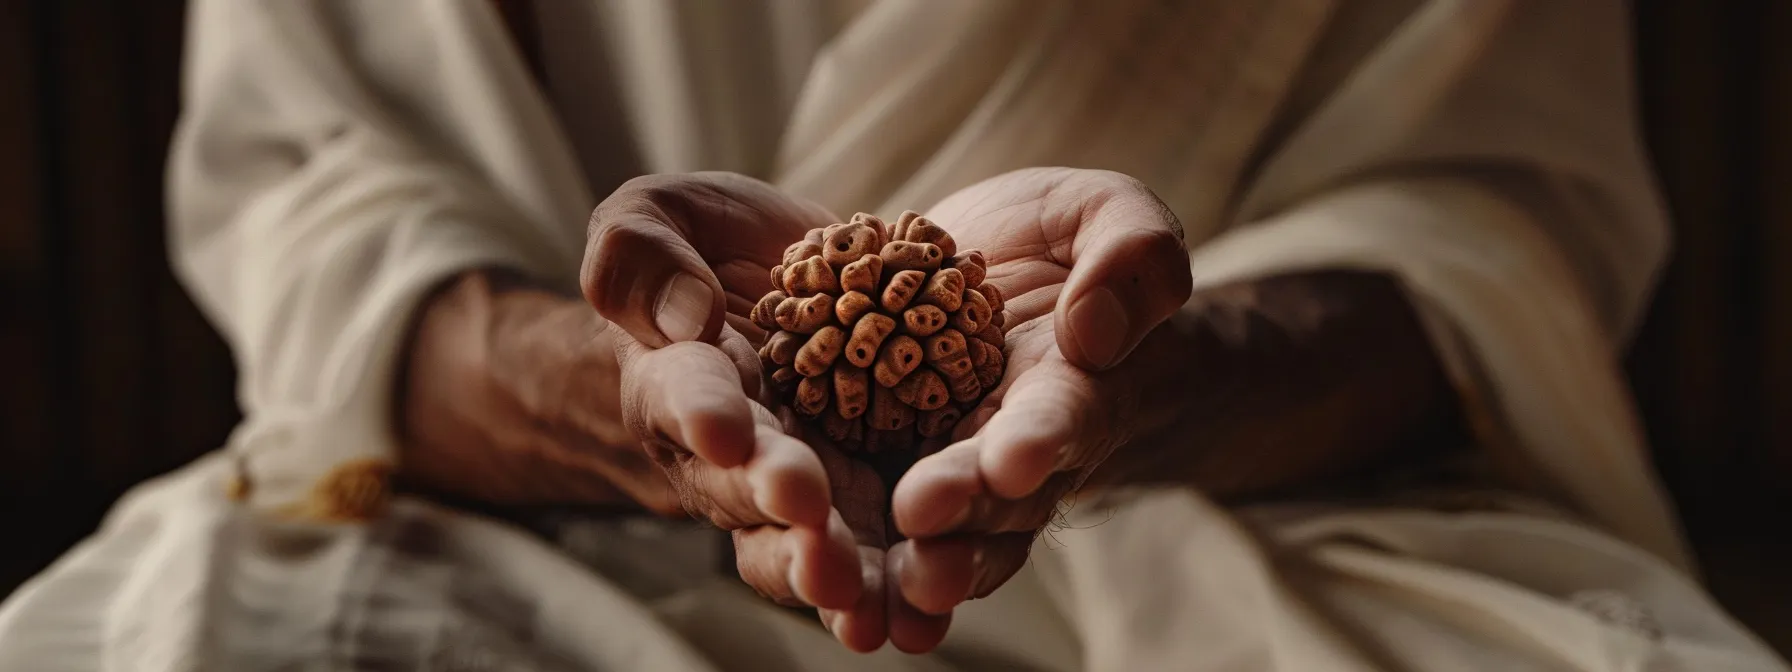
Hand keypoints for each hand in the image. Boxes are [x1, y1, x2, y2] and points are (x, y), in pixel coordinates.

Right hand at [582, 173, 902, 651]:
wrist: (781, 288)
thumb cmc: (703, 253)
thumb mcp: (659, 215)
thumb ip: (640, 248)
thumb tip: (686, 315)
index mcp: (677, 378)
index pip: (680, 394)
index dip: (700, 413)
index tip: (725, 429)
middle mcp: (733, 453)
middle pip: (746, 489)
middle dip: (776, 502)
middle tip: (808, 511)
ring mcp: (803, 485)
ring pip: (807, 543)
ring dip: (831, 570)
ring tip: (860, 590)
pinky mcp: (870, 499)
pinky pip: (880, 553)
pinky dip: (895, 589)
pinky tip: (921, 618)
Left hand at [884, 170, 1460, 646]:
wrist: (998, 273)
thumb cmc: (1068, 245)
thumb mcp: (1112, 215)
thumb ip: (1132, 254)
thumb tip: (1093, 329)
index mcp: (1071, 387)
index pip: (1062, 416)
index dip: (1040, 437)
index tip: (1016, 457)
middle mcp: (1009, 447)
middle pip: (995, 496)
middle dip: (961, 507)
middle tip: (921, 516)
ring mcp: (945, 467)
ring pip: (939, 532)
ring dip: (911, 562)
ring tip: (879, 585)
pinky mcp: (880, 464)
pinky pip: (867, 519)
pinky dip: (850, 555)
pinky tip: (812, 580)